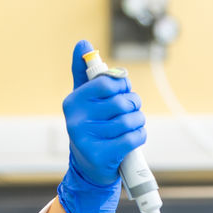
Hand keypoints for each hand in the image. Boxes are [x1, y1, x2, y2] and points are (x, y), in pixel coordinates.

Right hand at [56, 39, 145, 212]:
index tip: (123, 91)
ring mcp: (86, 140)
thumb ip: (85, 73)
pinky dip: (139, 136)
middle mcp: (75, 120)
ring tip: (132, 126)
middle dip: (133, 105)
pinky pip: (133, 138)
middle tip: (131, 110)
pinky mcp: (101, 156)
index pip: (107, 82)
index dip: (123, 85)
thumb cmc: (91, 127)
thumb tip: (82, 43)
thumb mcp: (85, 100)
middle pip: (121, 102)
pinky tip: (134, 138)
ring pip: (130, 120)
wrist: (90, 168)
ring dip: (138, 122)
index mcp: (72, 102)